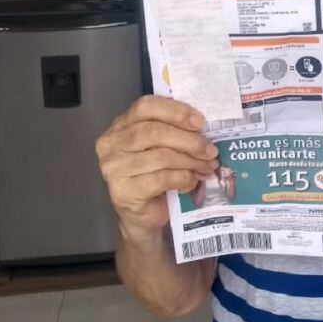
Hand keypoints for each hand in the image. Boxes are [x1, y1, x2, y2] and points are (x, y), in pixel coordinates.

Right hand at [95, 95, 219, 240]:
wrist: (143, 215)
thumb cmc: (154, 174)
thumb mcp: (162, 147)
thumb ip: (173, 131)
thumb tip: (201, 125)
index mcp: (120, 126)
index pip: (145, 106)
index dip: (175, 111)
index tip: (200, 122)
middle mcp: (111, 144)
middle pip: (155, 132)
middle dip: (189, 140)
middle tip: (210, 150)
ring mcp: (114, 169)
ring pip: (162, 156)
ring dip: (191, 161)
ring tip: (207, 166)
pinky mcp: (124, 192)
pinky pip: (162, 179)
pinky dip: (184, 178)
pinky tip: (193, 181)